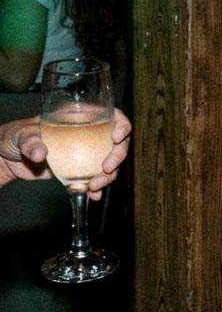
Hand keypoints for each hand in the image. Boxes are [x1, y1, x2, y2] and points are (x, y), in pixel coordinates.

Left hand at [0, 109, 129, 199]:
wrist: (7, 159)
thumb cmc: (14, 137)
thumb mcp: (21, 135)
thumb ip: (31, 142)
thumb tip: (41, 153)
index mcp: (80, 117)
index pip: (112, 116)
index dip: (121, 124)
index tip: (117, 137)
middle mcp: (89, 133)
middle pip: (116, 142)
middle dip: (117, 156)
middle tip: (106, 168)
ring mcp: (87, 152)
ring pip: (109, 163)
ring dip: (108, 176)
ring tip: (93, 186)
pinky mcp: (79, 169)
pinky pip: (95, 178)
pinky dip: (97, 188)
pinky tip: (93, 195)